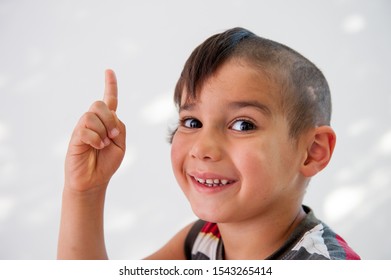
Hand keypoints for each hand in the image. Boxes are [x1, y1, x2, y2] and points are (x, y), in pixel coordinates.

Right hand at [64, 69, 125, 191]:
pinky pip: (85, 129)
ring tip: (103, 144)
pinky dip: (95, 139)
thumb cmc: (106, 162)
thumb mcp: (120, 144)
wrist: (94, 180)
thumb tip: (108, 117)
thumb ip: (119, 127)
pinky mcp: (75, 137)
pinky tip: (96, 147)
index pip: (109, 99)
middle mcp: (93, 122)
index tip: (109, 70)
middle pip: (100, 104)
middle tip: (112, 135)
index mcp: (106, 122)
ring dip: (102, 131)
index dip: (110, 85)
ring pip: (92, 115)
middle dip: (109, 119)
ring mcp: (83, 128)